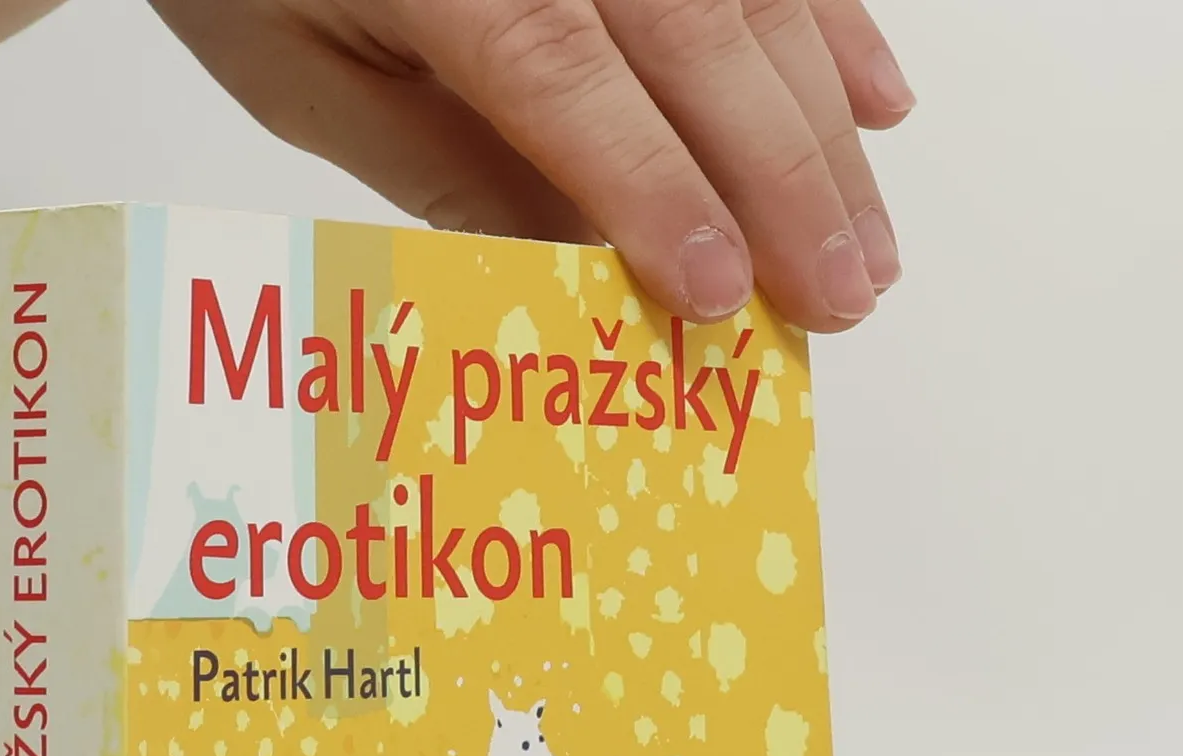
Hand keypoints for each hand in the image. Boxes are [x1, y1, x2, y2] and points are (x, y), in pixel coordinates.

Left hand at [151, 0, 913, 332]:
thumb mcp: (306, 75)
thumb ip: (439, 167)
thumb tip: (571, 276)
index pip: (568, 80)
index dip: (656, 192)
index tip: (721, 296)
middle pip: (698, 36)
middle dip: (783, 181)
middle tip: (837, 301)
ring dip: (826, 127)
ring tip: (865, 250)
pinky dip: (831, 20)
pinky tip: (876, 101)